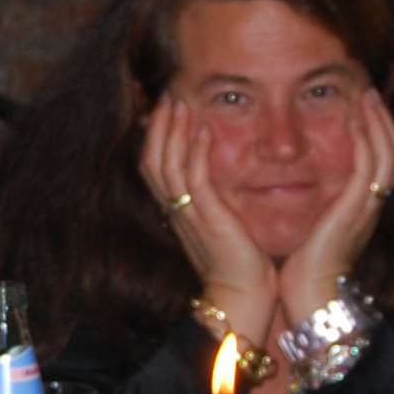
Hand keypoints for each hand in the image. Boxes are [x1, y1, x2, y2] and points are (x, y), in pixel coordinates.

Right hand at [137, 92, 273, 338]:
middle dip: (158, 125)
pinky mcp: (207, 219)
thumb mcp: (220, 227)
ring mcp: (188, 215)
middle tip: (168, 94)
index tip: (163, 109)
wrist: (242, 299)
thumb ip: (214, 203)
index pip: (154, 168)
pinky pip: (193, 178)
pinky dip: (194, 150)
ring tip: (180, 101)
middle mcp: (176, 211)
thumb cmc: (239, 267)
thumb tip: (219, 182)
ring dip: (172, 129)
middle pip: (151, 160)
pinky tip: (203, 127)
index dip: (154, 137)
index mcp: (177, 212)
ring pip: (166, 164)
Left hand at [273, 88, 393, 324]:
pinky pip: (371, 167)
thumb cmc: (302, 268)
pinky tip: (356, 120)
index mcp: (360, 208)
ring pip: (389, 154)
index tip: (361, 106)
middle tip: (369, 91)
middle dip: (384, 120)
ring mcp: (367, 207)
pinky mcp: (356, 210)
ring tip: (366, 95)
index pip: (380, 162)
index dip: (376, 133)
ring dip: (380, 122)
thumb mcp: (311, 227)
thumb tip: (290, 184)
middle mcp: (369, 205)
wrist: (308, 296)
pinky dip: (367, 140)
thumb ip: (312, 205)